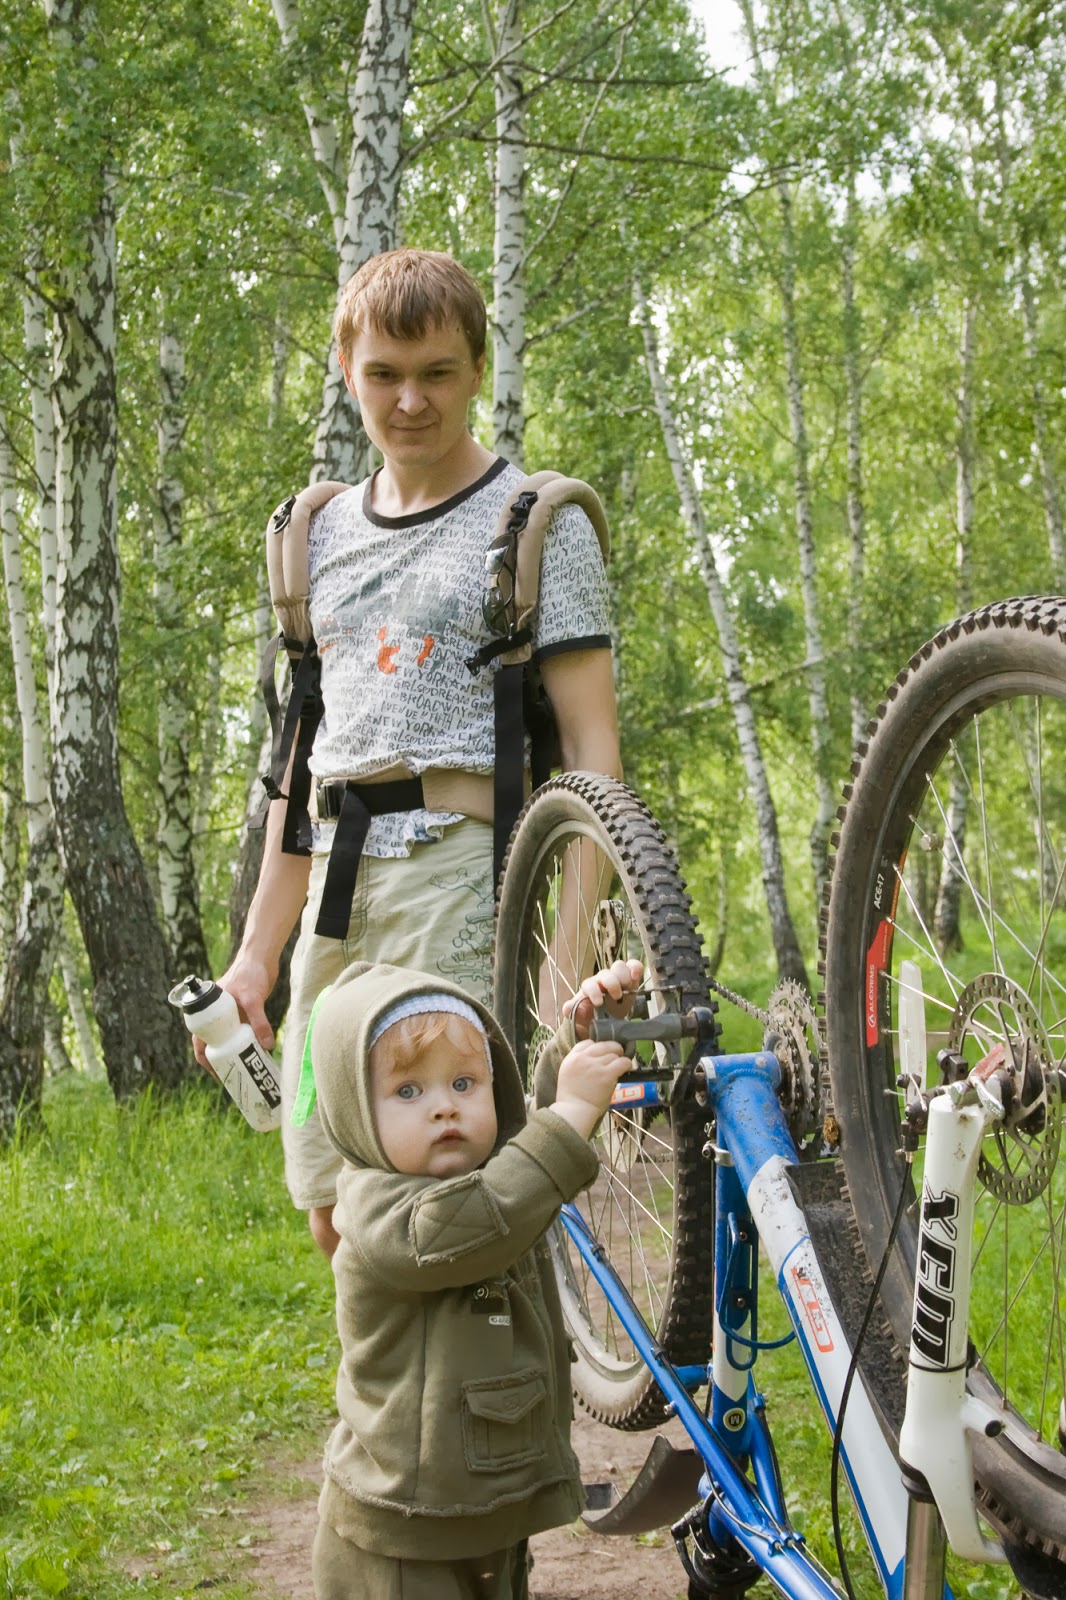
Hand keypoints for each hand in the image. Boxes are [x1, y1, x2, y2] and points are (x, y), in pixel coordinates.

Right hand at [191, 951, 275, 1070]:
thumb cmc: (250, 973)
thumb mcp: (253, 999)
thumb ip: (259, 1021)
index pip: (200, 1041)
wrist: (261, 957)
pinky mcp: (243, 1014)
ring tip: (246, 1070)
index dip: (206, 1059)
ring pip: (228, 1040)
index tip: (217, 1073)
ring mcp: (230, 1016)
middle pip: (213, 1044)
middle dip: (221, 1061)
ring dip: (235, 1054)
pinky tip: (257, 1054)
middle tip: (234, 1077)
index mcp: (207, 1011)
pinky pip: (242, 1034)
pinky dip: (247, 1044)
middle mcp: (216, 1015)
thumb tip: (267, 1045)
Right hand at [551, 1036, 628, 1139]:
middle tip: (617, 1055)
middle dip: (611, 1049)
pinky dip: (627, 1064)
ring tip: (620, 1067)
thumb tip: (594, 1061)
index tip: (602, 1054)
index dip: (597, 1047)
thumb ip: (578, 1064)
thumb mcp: (567, 1075)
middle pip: (602, 1045)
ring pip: (613, 1054)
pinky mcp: (607, 1074)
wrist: (575, 1111)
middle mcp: (583, 1058)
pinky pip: (623, 1062)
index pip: (587, 1043)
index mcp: (571, 1058)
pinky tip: (627, 1068)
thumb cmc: (571, 1099)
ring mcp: (596, 1065)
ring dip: (618, 1060)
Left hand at [563, 958, 643, 1038]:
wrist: (609, 1020)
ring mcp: (617, 977)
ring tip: (627, 987)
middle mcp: (602, 980)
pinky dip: (636, 968)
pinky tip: (636, 977)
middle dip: (611, 982)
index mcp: (590, 989)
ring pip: (619, 966)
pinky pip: (633, 966)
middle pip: (605, 973)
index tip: (599, 1003)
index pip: (589, 984)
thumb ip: (575, 1013)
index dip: (593, 991)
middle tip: (617, 996)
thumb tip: (567, 1008)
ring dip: (623, 975)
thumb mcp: (583, 1020)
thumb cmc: (594, 1018)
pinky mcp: (631, 978)